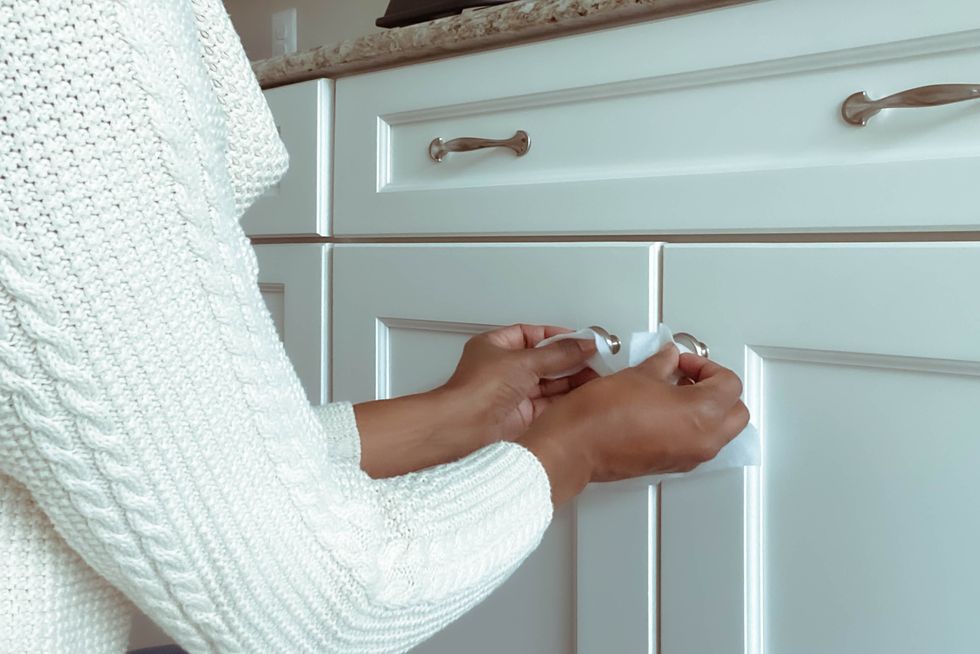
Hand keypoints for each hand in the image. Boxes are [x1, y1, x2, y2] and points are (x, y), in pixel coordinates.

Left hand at [353, 324, 596, 477]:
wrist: (463, 428)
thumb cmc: (476, 391)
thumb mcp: (523, 362)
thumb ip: (557, 354)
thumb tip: (582, 345)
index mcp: (496, 346)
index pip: (533, 335)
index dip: (558, 336)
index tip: (582, 339)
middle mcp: (504, 369)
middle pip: (544, 359)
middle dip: (570, 359)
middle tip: (596, 358)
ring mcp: (512, 392)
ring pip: (549, 382)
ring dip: (572, 379)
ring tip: (596, 375)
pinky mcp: (521, 415)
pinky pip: (549, 403)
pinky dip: (567, 399)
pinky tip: (583, 394)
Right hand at [519, 345, 748, 504]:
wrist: (574, 446)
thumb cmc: (600, 416)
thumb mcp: (638, 375)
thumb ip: (662, 364)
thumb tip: (668, 359)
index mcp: (702, 414)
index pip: (728, 384)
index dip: (705, 366)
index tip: (682, 362)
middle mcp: (702, 440)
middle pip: (736, 412)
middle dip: (717, 389)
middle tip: (689, 376)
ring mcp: (688, 456)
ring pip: (720, 431)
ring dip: (707, 409)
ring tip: (675, 392)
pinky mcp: (671, 465)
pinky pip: (698, 444)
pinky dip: (692, 426)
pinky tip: (664, 411)